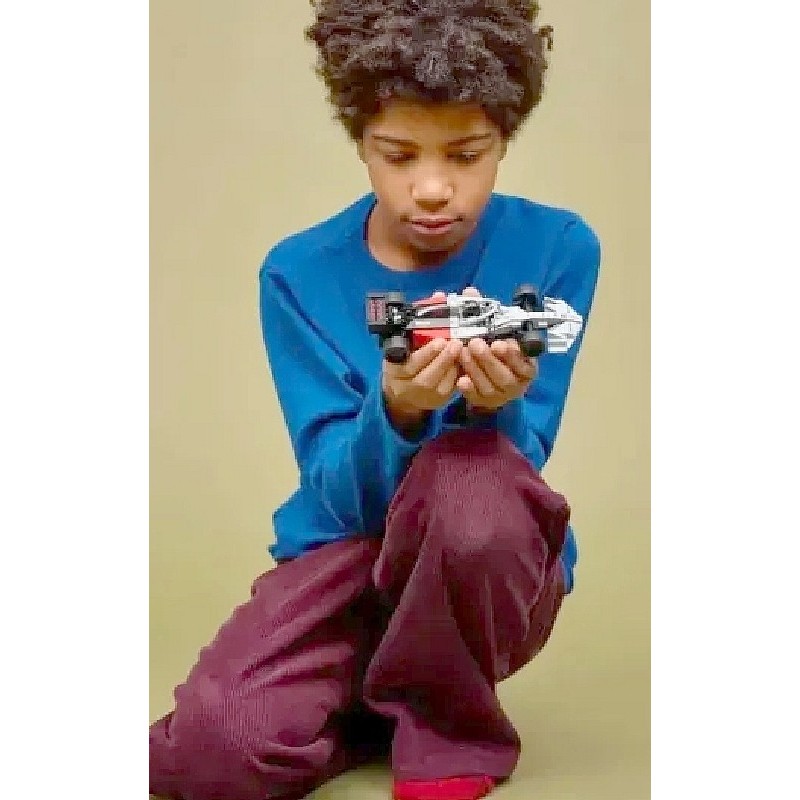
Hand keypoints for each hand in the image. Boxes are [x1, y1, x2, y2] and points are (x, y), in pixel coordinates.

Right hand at [383, 291, 462, 430]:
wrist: (403, 391)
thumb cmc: (404, 358)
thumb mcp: (405, 339)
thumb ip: (421, 319)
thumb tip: (439, 296)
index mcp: (395, 369)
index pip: (409, 363)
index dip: (426, 353)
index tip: (440, 341)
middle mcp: (407, 386)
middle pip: (427, 377)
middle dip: (444, 359)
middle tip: (457, 343)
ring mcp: (424, 397)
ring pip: (441, 385)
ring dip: (455, 367)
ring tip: (464, 351)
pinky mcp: (439, 401)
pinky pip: (451, 389)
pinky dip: (460, 375)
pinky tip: (466, 362)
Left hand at [457, 287, 537, 411]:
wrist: (489, 378)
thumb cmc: (496, 350)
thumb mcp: (496, 332)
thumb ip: (486, 314)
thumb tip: (470, 291)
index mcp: (526, 365)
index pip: (526, 363)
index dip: (514, 355)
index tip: (500, 343)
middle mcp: (517, 382)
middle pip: (505, 376)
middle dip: (489, 360)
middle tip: (475, 343)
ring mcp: (500, 395)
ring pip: (490, 387)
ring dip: (476, 370)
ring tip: (464, 353)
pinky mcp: (484, 402)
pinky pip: (476, 398)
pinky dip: (469, 389)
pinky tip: (461, 379)